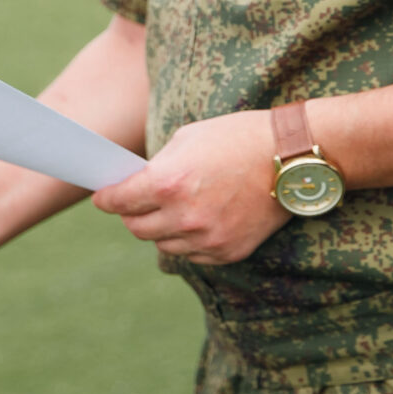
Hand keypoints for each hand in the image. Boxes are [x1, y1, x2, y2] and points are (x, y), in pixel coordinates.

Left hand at [91, 109, 289, 264]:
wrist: (290, 156)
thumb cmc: (236, 138)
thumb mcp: (186, 140)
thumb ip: (157, 167)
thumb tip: (134, 186)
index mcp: (168, 183)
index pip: (119, 202)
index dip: (106, 199)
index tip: (102, 197)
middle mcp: (185, 216)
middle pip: (137, 228)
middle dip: (131, 214)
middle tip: (134, 203)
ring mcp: (208, 239)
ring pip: (163, 245)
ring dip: (161, 229)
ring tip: (172, 209)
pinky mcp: (228, 252)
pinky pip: (192, 255)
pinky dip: (188, 240)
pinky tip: (198, 220)